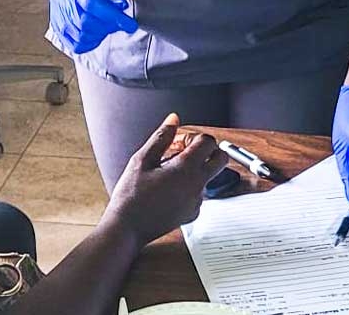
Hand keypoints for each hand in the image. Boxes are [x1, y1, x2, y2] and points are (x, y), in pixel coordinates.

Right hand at [48, 0, 136, 54]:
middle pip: (88, 24)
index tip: (131, 25)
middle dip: (109, 25)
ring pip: (83, 37)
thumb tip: (122, 6)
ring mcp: (60, 20)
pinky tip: (96, 33)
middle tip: (119, 20)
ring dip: (101, 34)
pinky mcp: (59, 31)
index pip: (94, 6)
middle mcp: (64, 6)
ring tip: (106, 23)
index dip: (114, 17)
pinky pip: (76, 45)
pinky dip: (90, 43)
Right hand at [104, 114, 227, 246]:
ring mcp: (197, 201)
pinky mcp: (192, 213)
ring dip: (195, 168)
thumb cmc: (131, 196)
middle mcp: (197, 185)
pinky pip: (198, 193)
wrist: (127, 228)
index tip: (178, 143)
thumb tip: (173, 119)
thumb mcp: (142, 159)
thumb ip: (162, 137)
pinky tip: (167, 188)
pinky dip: (188, 185)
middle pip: (221, 159)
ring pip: (208, 176)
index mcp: (186, 169)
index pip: (208, 142)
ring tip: (167, 172)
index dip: (194, 137)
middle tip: (184, 152)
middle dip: (207, 151)